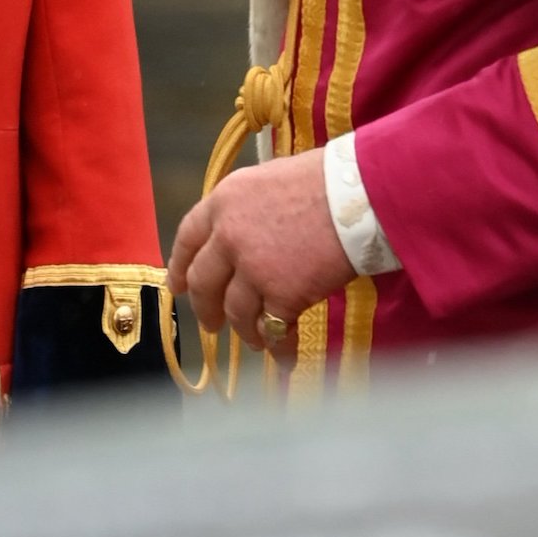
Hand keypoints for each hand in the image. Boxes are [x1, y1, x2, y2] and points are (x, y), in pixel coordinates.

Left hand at [167, 150, 355, 356]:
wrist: (360, 195)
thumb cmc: (326, 180)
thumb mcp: (270, 180)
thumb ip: (248, 210)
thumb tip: (245, 235)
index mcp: (224, 201)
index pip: (188, 237)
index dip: (179, 265)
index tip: (178, 286)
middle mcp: (229, 235)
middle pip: (204, 283)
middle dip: (206, 309)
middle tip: (212, 325)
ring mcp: (253, 268)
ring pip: (236, 312)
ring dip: (245, 332)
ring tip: (257, 341)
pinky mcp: (282, 294)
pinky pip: (273, 330)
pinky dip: (279, 347)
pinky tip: (285, 356)